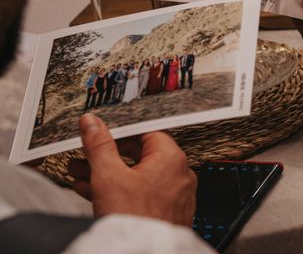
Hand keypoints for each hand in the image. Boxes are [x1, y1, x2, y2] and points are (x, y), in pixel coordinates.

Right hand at [68, 114, 196, 226]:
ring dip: (109, 174)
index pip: (147, 132)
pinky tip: (94, 193)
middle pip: (140, 155)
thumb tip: (92, 123)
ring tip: (81, 175)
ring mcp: (175, 195)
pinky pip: (143, 194)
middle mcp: (179, 174)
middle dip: (108, 156)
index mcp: (172, 158)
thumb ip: (99, 145)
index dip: (120, 132)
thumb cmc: (134, 220)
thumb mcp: (108, 176)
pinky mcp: (167, 212)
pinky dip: (121, 191)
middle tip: (86, 157)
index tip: (101, 134)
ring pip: (138, 176)